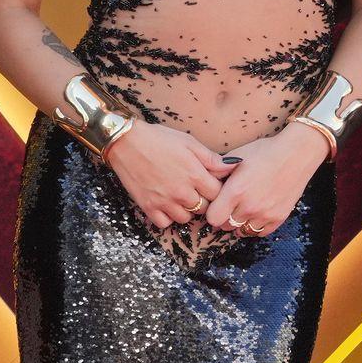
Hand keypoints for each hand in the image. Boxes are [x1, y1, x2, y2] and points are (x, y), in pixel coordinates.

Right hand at [104, 123, 233, 229]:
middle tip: (195, 189)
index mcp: (195, 174)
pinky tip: (166, 203)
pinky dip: (167, 217)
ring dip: (186, 209)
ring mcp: (164, 202)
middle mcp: (181, 192)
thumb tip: (235, 166)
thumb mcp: (189, 142)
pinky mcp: (149, 207)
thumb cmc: (159, 139)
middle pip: (204, 208)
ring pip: (186, 218)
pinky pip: (165, 223)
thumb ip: (212, 159)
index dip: (216, 189)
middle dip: (203, 200)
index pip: (218, 194)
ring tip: (180, 195)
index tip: (210, 183)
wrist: (126, 142)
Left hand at [205, 124, 326, 235]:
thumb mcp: (237, 157)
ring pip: (242, 231)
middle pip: (226, 226)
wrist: (296, 154)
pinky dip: (255, 225)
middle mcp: (249, 206)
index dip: (212, 211)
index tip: (216, 204)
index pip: (212, 218)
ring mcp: (265, 214)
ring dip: (239, 222)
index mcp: (236, 191)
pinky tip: (256, 212)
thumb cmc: (264, 152)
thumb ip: (217, 173)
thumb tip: (202, 182)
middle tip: (230, 205)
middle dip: (224, 217)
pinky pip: (259, 233)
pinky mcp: (278, 218)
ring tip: (243, 208)